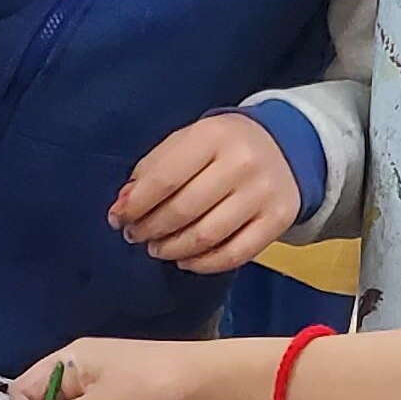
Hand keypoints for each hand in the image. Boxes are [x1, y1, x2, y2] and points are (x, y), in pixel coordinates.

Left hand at [111, 113, 301, 273]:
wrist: (283, 147)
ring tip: (157, 248)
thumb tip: (123, 207)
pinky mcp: (279, 219)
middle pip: (183, 210)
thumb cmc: (222, 147)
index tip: (117, 218)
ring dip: (172, 249)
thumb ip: (153, 169)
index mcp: (214, 134)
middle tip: (135, 235)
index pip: (165, 177)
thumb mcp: (188, 141)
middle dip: (150, 229)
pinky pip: (235, 254)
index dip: (136, 204)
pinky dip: (203, 264)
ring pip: (207, 236)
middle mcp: (243, 162)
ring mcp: (264, 193)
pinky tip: (185, 260)